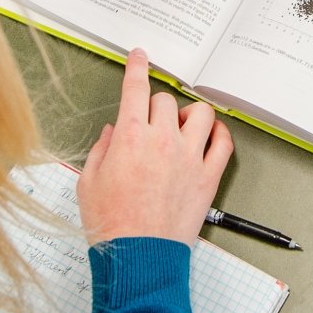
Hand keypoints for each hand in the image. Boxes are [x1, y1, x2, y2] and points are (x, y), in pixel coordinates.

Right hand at [78, 49, 232, 243]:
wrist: (137, 257)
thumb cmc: (110, 224)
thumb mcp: (88, 182)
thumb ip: (100, 150)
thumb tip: (111, 133)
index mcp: (130, 137)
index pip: (136, 88)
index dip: (137, 67)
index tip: (140, 56)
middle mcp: (163, 140)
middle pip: (166, 101)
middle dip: (156, 106)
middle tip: (150, 122)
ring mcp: (190, 157)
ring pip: (201, 114)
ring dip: (190, 114)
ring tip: (182, 126)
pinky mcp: (208, 177)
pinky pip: (224, 142)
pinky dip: (220, 133)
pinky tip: (211, 135)